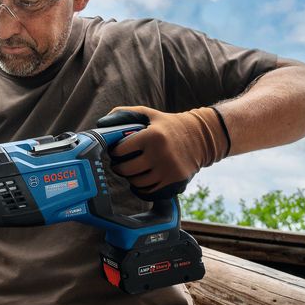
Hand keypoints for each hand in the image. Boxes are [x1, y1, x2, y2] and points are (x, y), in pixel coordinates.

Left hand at [96, 106, 228, 200]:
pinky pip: (150, 190)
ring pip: (137, 182)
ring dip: (130, 178)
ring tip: (131, 171)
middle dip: (119, 167)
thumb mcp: (149, 115)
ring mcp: (168, 169)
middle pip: (126, 169)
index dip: (115, 152)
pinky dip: (142, 188)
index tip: (115, 152)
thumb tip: (102, 123)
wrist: (201, 137)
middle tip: (119, 164)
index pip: (121, 150)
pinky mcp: (174, 180)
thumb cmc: (169, 125)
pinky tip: (140, 180)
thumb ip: (125, 114)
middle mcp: (160, 153)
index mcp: (152, 136)